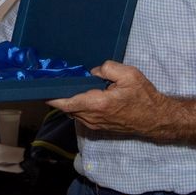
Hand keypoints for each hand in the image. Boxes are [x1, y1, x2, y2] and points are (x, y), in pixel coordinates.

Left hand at [47, 61, 163, 135]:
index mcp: (97, 104)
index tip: (40, 88)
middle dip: (59, 94)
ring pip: (73, 112)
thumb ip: (107, 68)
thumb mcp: (129, 74)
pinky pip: (81, 115)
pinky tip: (81, 94)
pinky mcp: (98, 126)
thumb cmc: (144, 97)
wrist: (155, 118)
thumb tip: (92, 71)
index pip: (66, 102)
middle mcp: (92, 117)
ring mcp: (95, 124)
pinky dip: (77, 105)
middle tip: (54, 79)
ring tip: (67, 85)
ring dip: (68, 100)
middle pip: (66, 107)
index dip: (51, 96)